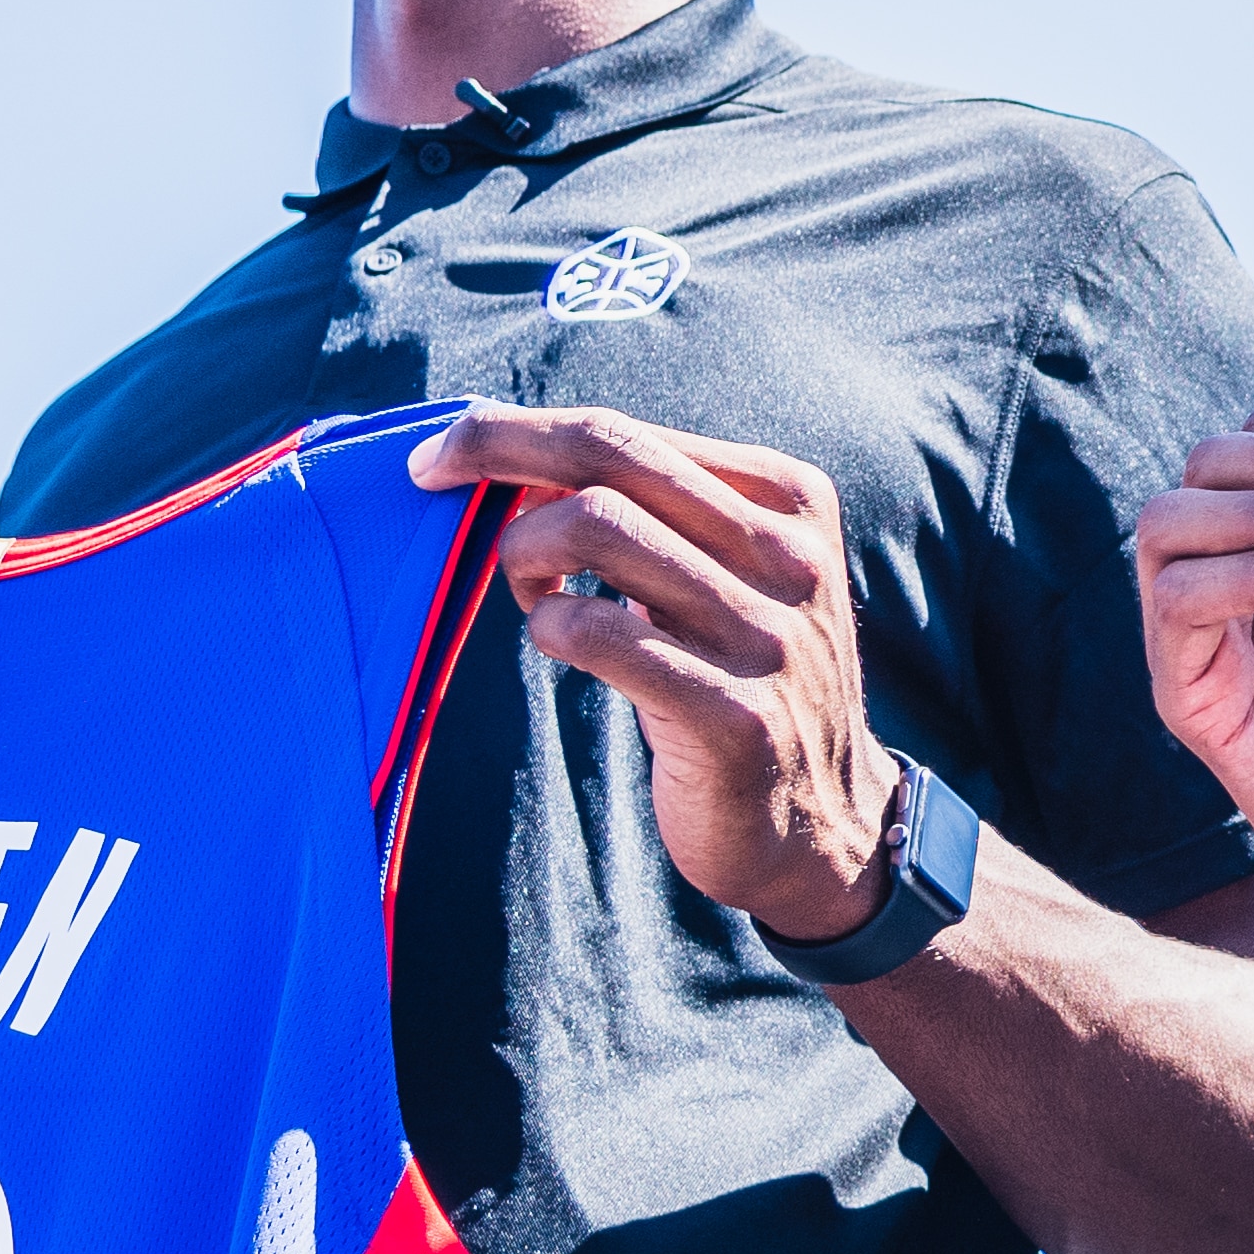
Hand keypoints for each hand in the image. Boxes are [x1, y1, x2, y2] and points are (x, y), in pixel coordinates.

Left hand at [411, 403, 897, 941]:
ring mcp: (768, 637)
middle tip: (431, 476)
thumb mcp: (731, 577)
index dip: (521, 431)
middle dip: (497, 451)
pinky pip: (599, 633)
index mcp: (791, 502)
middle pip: (610, 459)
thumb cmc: (742, 680)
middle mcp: (790, 558)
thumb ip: (657, 515)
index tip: (450, 450)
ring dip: (524, 551)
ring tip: (527, 589)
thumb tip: (518, 462)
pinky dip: (550, 625)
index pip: (630, 432)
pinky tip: (555, 641)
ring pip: (598, 527)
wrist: (822, 822)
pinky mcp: (734, 716)